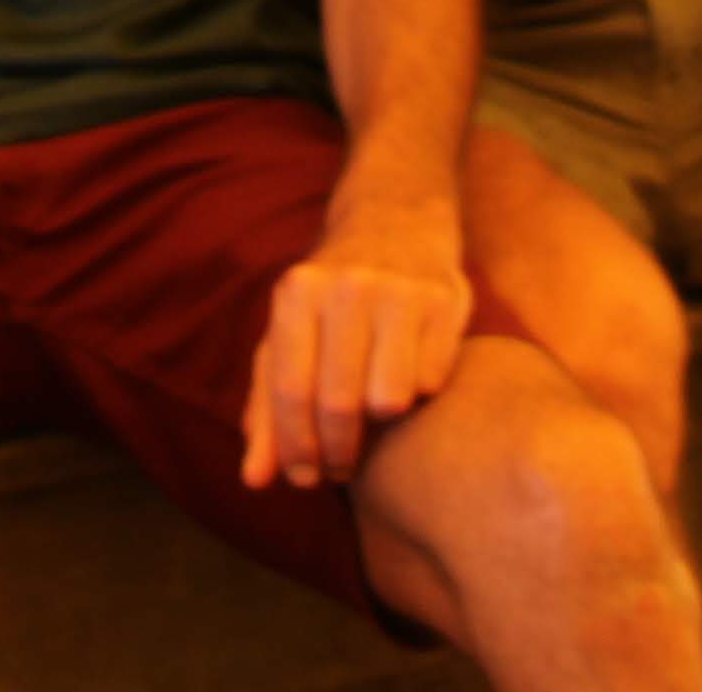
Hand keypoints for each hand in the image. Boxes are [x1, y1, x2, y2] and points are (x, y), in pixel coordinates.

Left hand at [236, 190, 470, 488]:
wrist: (395, 221)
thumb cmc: (330, 300)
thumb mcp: (287, 338)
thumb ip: (266, 409)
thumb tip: (255, 481)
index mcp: (297, 292)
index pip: (290, 391)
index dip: (295, 448)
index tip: (304, 479)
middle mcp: (346, 287)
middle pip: (339, 404)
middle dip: (338, 452)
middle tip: (339, 467)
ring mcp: (400, 292)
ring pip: (390, 400)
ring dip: (381, 426)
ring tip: (372, 416)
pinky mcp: (446, 301)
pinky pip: (431, 382)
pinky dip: (420, 395)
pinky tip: (409, 377)